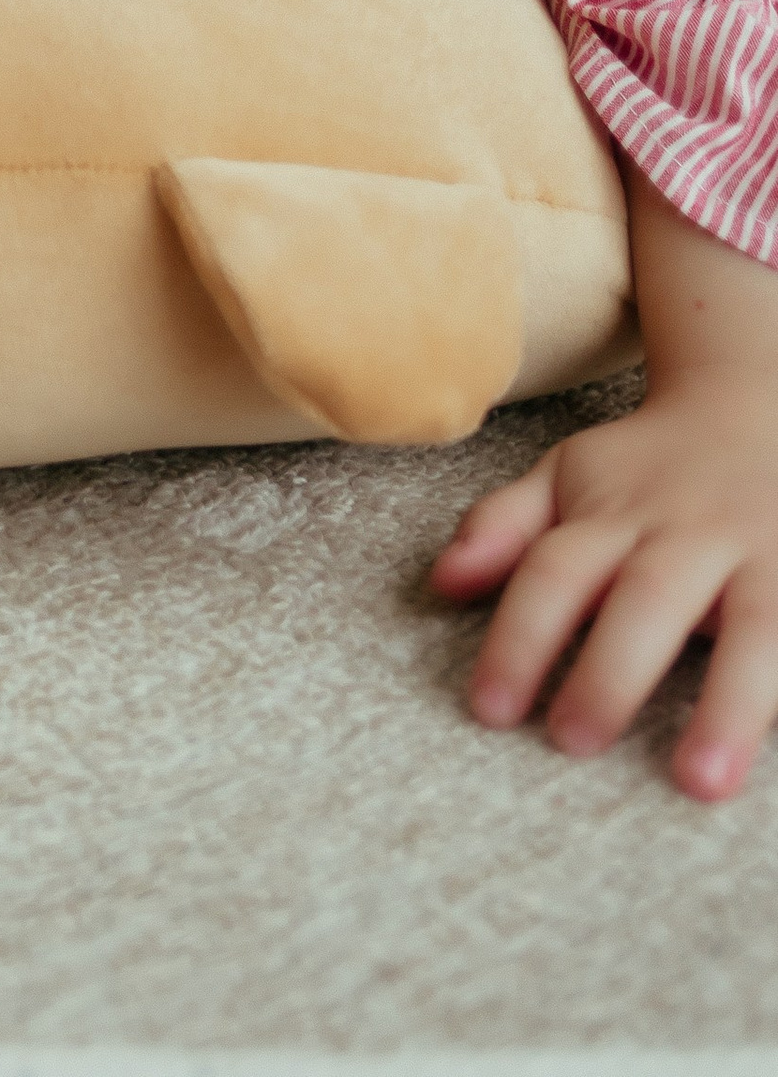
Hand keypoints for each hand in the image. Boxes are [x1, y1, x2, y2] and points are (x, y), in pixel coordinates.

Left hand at [434, 178, 777, 799]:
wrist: (756, 405)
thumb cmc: (650, 466)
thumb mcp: (572, 475)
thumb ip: (505, 525)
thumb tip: (442, 582)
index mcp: (619, 512)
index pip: (556, 572)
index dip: (519, 639)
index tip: (490, 710)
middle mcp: (692, 534)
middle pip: (647, 600)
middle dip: (610, 673)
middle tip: (572, 741)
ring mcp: (767, 557)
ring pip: (756, 629)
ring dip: (727, 705)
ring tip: (700, 781)